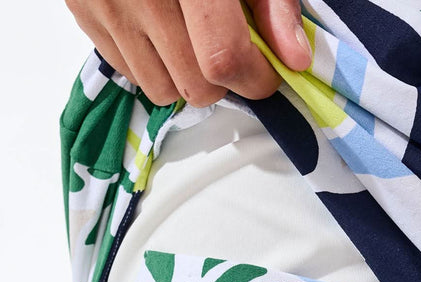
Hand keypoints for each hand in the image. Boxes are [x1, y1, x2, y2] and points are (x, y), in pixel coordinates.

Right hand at [65, 0, 312, 105]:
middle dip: (224, 82)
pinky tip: (163, 29)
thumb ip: (274, 0)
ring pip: (162, 90)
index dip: (254, 78)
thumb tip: (293, 59)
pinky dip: (153, 64)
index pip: (222, 56)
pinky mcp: (84, 11)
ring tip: (193, 37)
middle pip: (194, 85)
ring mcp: (107, 4)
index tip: (266, 74)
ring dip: (186, 78)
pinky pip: (129, 73)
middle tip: (231, 49)